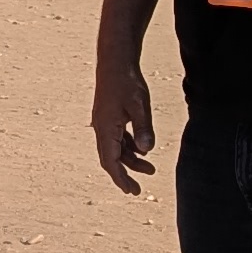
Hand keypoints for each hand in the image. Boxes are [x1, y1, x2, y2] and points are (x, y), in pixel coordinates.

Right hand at [92, 53, 155, 192]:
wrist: (115, 61)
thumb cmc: (127, 81)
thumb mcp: (139, 105)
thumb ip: (143, 129)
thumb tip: (146, 150)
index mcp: (106, 128)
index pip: (111, 162)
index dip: (121, 179)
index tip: (132, 191)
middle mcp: (101, 128)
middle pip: (110, 159)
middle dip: (124, 175)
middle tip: (137, 190)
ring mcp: (104, 122)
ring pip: (115, 149)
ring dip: (130, 161)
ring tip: (150, 169)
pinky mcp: (109, 116)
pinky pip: (117, 139)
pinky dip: (128, 148)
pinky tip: (142, 149)